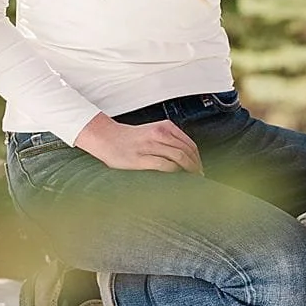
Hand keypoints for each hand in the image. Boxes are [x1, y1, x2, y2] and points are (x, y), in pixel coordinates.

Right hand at [74, 112, 201, 172]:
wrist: (106, 137)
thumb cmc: (129, 138)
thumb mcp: (152, 132)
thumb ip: (168, 140)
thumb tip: (187, 157)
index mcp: (164, 127)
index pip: (189, 143)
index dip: (198, 158)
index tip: (200, 168)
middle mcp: (158, 134)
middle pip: (187, 151)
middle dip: (196, 166)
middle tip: (199, 176)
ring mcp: (150, 145)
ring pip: (179, 157)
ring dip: (189, 169)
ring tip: (191, 179)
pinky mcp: (141, 158)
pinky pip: (164, 164)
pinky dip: (175, 172)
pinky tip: (177, 177)